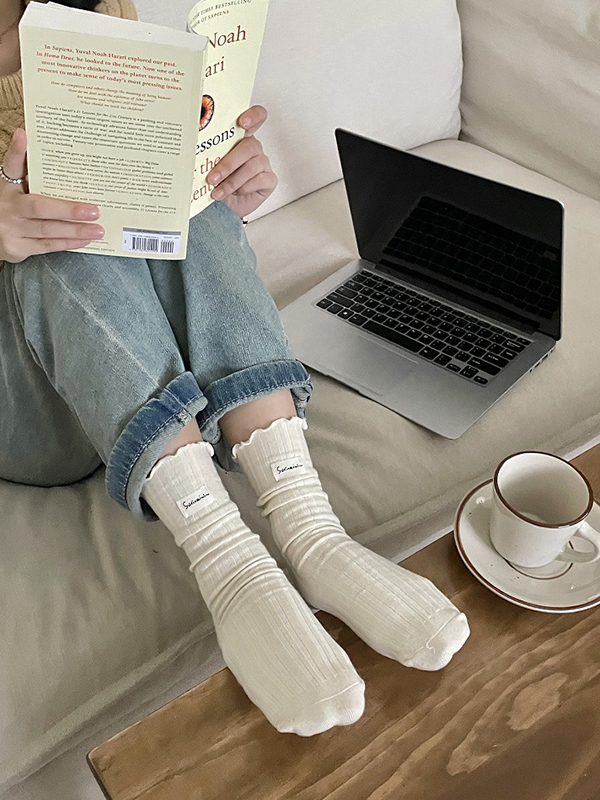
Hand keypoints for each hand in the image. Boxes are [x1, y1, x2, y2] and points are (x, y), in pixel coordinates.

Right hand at [0, 129, 104, 263]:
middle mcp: (8, 207)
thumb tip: (27, 135)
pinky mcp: (17, 247)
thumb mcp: (11, 185)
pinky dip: (67, 242)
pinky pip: (47, 245)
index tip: (24, 135)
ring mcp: (12, 229)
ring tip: (97, 228)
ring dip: (75, 230)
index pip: (11, 166)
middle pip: (39, 207)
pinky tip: (84, 239)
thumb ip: (22, 166)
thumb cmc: (10, 206)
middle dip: (68, 210)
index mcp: (6, 187)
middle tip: (94, 211)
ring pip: (47, 230)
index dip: (17, 151)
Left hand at [206, 105, 276, 218]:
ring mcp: (263, 163)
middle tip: (212, 178)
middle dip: (228, 164)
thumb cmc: (220, 182)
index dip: (253, 116)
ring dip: (231, 181)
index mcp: (241, 137)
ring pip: (251, 167)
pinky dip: (243, 188)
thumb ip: (211, 156)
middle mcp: (254, 148)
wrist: (227, 206)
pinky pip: (259, 180)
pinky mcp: (269, 179)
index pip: (256, 117)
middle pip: (249, 146)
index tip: (242, 122)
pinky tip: (235, 193)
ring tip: (218, 192)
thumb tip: (196, 155)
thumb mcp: (212, 166)